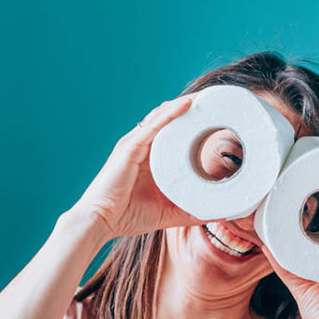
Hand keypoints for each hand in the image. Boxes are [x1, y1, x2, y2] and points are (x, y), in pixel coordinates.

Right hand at [73, 95, 202, 239]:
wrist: (101, 221)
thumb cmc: (128, 215)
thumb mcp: (168, 212)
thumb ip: (190, 211)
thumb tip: (217, 214)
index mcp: (150, 157)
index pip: (173, 132)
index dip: (192, 121)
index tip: (216, 116)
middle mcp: (142, 146)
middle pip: (169, 119)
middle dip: (191, 107)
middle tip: (215, 99)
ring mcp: (135, 144)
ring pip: (163, 116)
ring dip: (184, 104)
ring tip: (206, 96)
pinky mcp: (129, 147)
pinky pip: (153, 126)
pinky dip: (171, 113)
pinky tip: (188, 104)